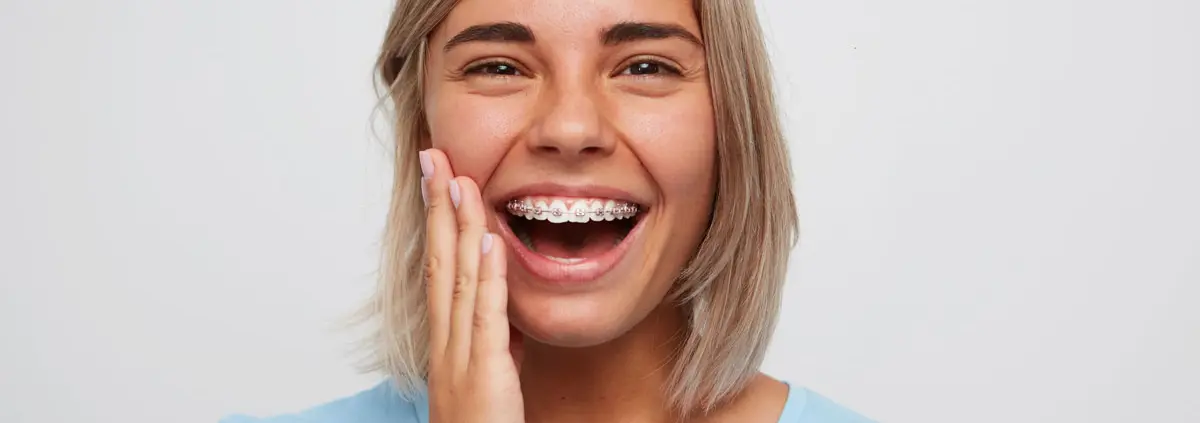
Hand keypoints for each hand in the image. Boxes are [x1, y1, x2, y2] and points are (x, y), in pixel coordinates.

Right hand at [421, 149, 524, 422]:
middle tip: (433, 156)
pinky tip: (490, 240)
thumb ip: (492, 341)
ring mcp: (460, 356)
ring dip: (458, 226)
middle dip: (437, 207)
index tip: (439, 179)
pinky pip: (485, 317)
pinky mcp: (484, 373)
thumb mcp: (488, 377)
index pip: (439, 269)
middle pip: (439, 262)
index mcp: (447, 340)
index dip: (438, 222)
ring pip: (457, 279)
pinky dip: (487, 277)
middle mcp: (446, 342)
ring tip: (459, 179)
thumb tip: (503, 310)